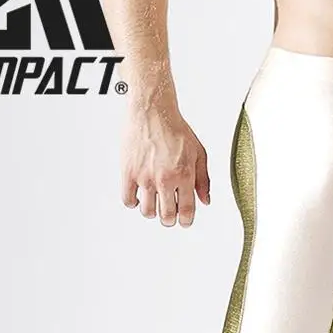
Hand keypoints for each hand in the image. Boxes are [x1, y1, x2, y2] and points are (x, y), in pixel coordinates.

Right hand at [121, 104, 210, 226]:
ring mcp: (145, 176)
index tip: (184, 222)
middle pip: (166, 216)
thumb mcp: (198, 153)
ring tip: (154, 204)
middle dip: (170, 220)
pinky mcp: (128, 172)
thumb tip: (205, 201)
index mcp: (184, 175)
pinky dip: (133, 203)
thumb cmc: (175, 129)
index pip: (186, 211)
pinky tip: (139, 197)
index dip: (186, 222)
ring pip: (147, 212)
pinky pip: (128, 199)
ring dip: (152, 212)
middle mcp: (164, 179)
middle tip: (169, 216)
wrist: (152, 111)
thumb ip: (203, 180)